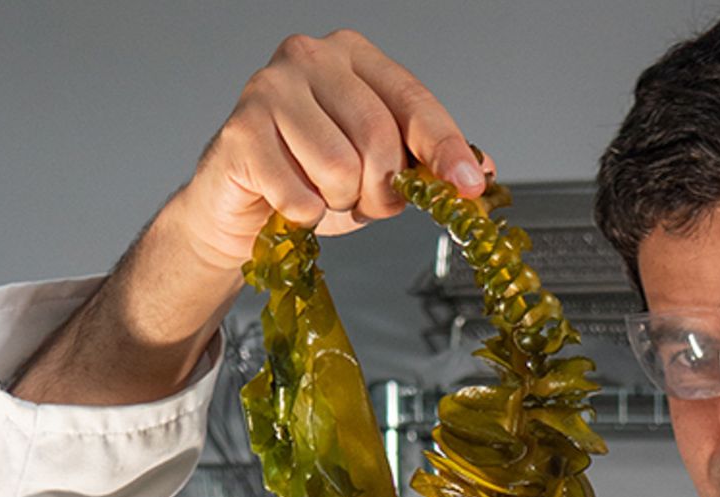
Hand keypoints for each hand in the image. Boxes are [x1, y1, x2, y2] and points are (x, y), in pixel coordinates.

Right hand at [178, 29, 490, 271]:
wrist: (242, 209)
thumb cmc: (312, 177)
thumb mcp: (381, 166)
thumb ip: (425, 161)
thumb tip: (479, 172)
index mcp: (354, 56)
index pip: (414, 102)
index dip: (446, 148)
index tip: (467, 185)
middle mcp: (310, 58)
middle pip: (379, 137)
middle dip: (384, 189)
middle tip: (368, 203)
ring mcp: (268, 89)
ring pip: (340, 168)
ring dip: (341, 202)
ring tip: (323, 194)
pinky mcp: (240, 132)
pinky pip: (301, 197)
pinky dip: (306, 216)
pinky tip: (290, 200)